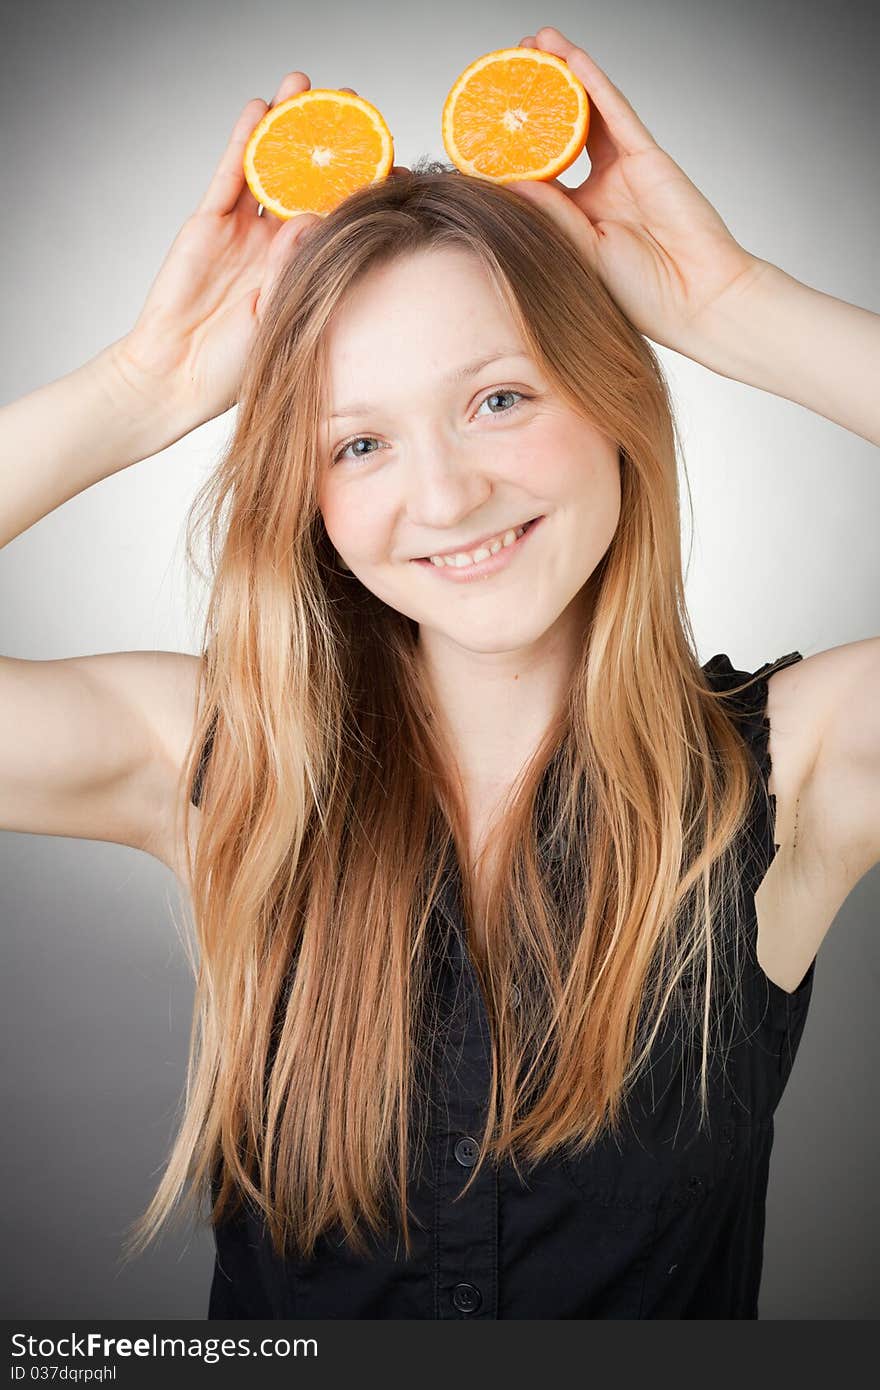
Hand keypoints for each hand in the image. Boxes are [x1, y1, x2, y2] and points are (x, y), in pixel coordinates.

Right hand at [115, 73, 408, 429]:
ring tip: (305, 86)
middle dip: (329, 141)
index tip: (396, 166)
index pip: (338, 218)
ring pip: (269, 165)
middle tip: (354, 103)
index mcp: (303, 268)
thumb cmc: (234, 366)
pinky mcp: (208, 222)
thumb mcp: (280, 316)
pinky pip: (229, 173)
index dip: (362, 190)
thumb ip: (294, 267)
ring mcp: (243, 229)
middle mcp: (276, 242)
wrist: (177, 376)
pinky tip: (260, 109)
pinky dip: (243, 139)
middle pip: (307, 179)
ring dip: (286, 124)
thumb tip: (312, 217)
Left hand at [506, 28, 769, 358]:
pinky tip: (572, 58)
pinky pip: (617, 112)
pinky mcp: (648, 157)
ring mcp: (624, 170)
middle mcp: (599, 190)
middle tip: (508, 67)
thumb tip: (508, 181)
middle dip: (537, 99)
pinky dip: (594, 83)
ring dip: (563, 75)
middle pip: (561, 133)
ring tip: (535, 44)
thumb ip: (549, 213)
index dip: (514, 148)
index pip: (538, 174)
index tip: (483, 126)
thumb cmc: (642, 295)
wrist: (696, 301)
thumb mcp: (580, 253)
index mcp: (578, 220)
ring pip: (588, 112)